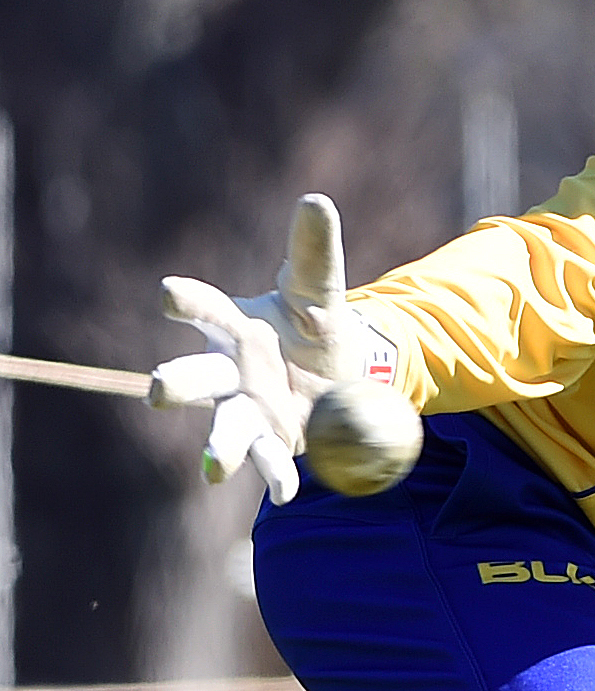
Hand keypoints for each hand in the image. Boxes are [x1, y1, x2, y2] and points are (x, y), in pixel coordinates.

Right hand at [149, 195, 393, 503]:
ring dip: (218, 448)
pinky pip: (270, 459)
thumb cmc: (314, 324)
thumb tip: (317, 200)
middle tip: (159, 390)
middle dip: (176, 383)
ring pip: (224, 427)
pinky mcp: (273, 439)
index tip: (168, 294)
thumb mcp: (320, 287)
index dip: (187, 302)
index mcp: (236, 326)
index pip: (205, 310)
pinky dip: (276, 475)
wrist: (338, 371)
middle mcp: (231, 371)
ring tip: (212, 470)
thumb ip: (315, 250)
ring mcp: (247, 409)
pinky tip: (286, 491)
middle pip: (196, 377)